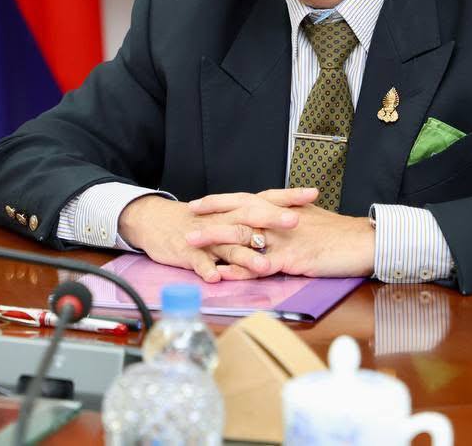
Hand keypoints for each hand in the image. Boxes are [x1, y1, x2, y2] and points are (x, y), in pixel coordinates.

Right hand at [117, 191, 310, 282]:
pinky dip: (207, 269)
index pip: (266, 199)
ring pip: (229, 245)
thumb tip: (289, 225)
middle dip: (273, 219)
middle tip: (295, 221)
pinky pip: (199, 262)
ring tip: (264, 265)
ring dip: (246, 256)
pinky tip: (215, 277)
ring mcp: (207, 237)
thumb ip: (255, 223)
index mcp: (236, 211)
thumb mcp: (229, 218)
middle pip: (251, 217)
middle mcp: (224, 220)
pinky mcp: (189, 253)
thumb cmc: (199, 221)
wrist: (157, 223)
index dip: (288, 196)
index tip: (313, 194)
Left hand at [187, 194, 374, 279]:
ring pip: (244, 236)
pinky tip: (224, 272)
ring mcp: (285, 238)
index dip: (220, 202)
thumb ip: (287, 216)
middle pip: (238, 215)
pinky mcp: (293, 258)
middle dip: (209, 218)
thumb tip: (273, 216)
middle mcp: (280, 219)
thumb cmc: (339, 232)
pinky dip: (241, 268)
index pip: (245, 200)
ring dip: (216, 240)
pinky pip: (262, 264)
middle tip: (185, 223)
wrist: (364, 241)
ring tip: (193, 244)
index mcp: (282, 208)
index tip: (197, 204)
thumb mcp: (309, 218)